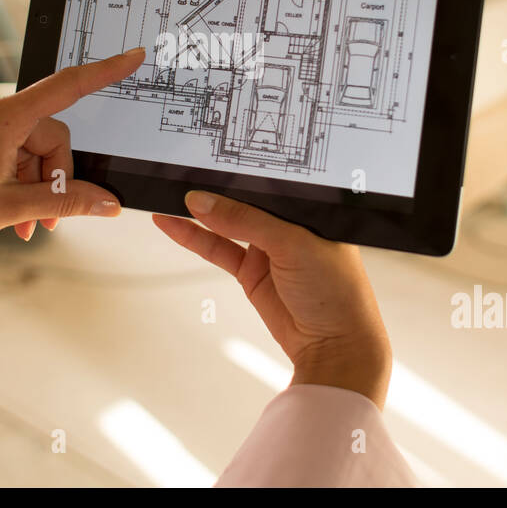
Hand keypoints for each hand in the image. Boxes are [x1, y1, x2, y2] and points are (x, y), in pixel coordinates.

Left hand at [0, 47, 144, 317]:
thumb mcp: (10, 209)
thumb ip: (64, 202)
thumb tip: (106, 203)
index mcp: (2, 119)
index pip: (66, 88)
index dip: (104, 72)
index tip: (131, 57)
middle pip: (48, 137)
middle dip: (53, 178)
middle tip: (44, 220)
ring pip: (27, 150)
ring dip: (32, 187)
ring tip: (21, 226)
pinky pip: (4, 151)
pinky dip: (12, 180)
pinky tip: (6, 214)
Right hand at [152, 192, 391, 408]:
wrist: (334, 347)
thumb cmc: (336, 293)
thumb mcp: (293, 244)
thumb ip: (245, 221)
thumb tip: (203, 202)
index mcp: (311, 208)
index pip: (270, 181)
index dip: (242, 170)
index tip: (210, 159)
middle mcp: (290, 225)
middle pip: (245, 200)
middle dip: (217, 188)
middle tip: (184, 171)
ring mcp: (269, 249)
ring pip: (227, 224)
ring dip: (200, 213)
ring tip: (169, 195)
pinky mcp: (252, 272)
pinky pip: (218, 249)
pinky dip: (195, 238)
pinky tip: (173, 224)